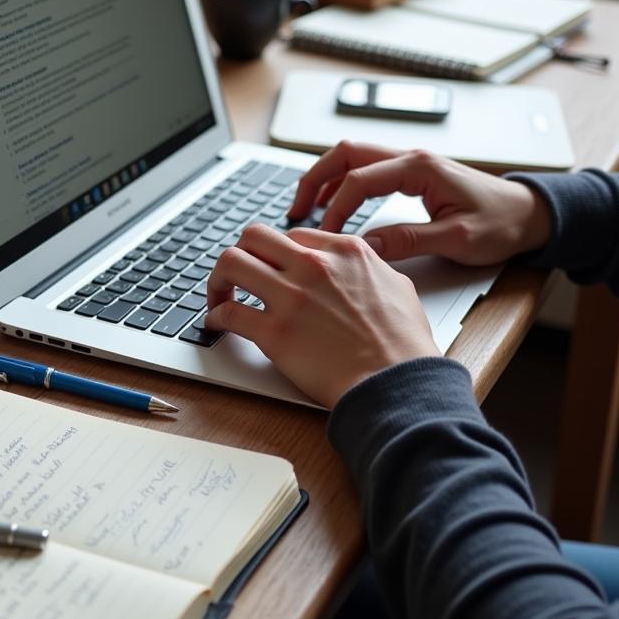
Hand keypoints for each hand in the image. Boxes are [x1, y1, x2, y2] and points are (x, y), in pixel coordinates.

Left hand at [205, 224, 439, 407]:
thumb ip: (369, 269)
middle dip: (241, 253)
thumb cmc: (402, 344)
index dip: (278, 253)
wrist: (398, 383)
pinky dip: (216, 316)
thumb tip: (356, 268)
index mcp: (345, 252)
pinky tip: (218, 324)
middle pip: (254, 237)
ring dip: (219, 279)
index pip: (293, 235)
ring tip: (219, 295)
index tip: (272, 269)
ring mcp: (291, 297)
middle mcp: (314, 267)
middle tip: (237, 275)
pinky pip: (228, 313)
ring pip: (231, 262)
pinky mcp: (274, 333)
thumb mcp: (396, 286)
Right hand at [288, 142, 552, 264]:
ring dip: (324, 179)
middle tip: (295, 210)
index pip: (360, 179)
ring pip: (351, 158)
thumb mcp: (457, 239)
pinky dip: (341, 184)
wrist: (530, 215)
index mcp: (420, 168)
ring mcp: (409, 163)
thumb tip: (364, 246)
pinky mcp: (410, 175)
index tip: (323, 234)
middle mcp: (410, 158)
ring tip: (305, 208)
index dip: (335, 207)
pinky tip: (332, 206)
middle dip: (314, 179)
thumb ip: (408, 241)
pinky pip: (365, 170)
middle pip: (345, 153)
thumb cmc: (502, 224)